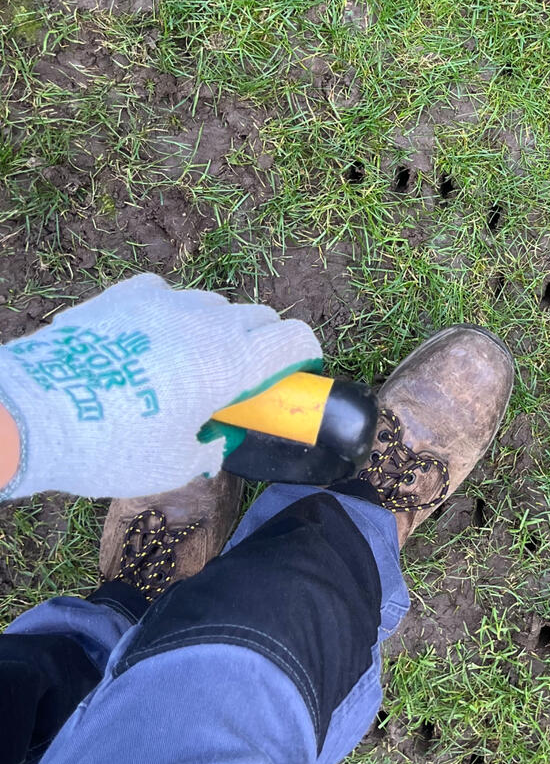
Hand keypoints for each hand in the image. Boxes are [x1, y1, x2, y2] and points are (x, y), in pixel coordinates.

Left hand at [0, 274, 321, 498]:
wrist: (30, 414)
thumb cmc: (110, 447)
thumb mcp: (168, 468)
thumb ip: (205, 453)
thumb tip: (213, 443)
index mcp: (233, 363)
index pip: (297, 338)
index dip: (305, 356)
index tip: (295, 376)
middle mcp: (210, 322)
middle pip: (260, 316)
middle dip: (262, 343)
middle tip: (240, 379)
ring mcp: (167, 302)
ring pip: (212, 305)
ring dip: (214, 329)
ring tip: (186, 363)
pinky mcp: (126, 295)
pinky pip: (164, 295)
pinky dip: (167, 314)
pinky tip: (147, 338)